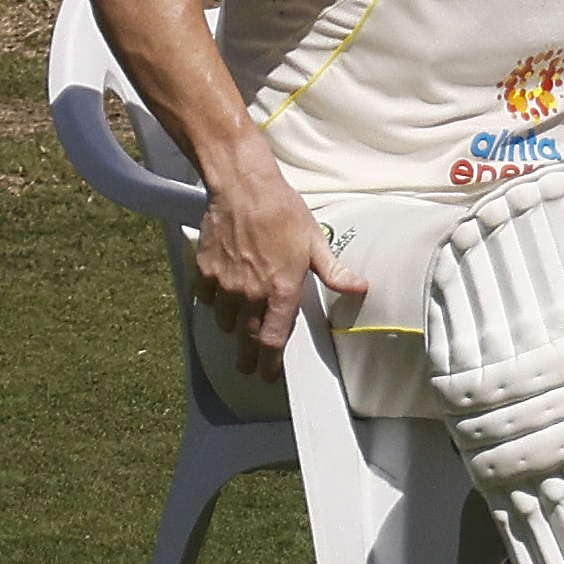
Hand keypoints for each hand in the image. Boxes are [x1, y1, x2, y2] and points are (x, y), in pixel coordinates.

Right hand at [191, 169, 368, 377]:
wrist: (244, 188)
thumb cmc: (282, 211)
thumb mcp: (315, 242)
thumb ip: (334, 272)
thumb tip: (359, 287)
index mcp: (282, 290)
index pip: (273, 340)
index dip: (269, 363)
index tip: (268, 374)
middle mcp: (251, 293)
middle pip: (246, 339)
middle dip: (248, 357)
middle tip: (248, 367)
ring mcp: (225, 284)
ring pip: (225, 320)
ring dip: (232, 326)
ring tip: (238, 328)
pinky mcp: (205, 271)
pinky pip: (206, 298)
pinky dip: (213, 302)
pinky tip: (220, 298)